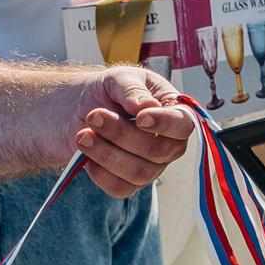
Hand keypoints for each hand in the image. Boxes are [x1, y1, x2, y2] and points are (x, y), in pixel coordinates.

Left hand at [71, 66, 195, 195]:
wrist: (84, 109)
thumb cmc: (111, 91)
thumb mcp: (119, 78)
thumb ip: (132, 89)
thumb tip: (145, 107)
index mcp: (175, 113)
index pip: (183, 125)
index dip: (164, 124)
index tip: (139, 118)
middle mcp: (170, 143)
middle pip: (157, 150)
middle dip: (121, 134)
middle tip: (93, 115)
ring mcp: (152, 167)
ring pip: (138, 172)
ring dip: (106, 153)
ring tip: (82, 135)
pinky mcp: (130, 183)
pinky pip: (119, 187)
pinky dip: (99, 170)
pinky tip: (86, 152)